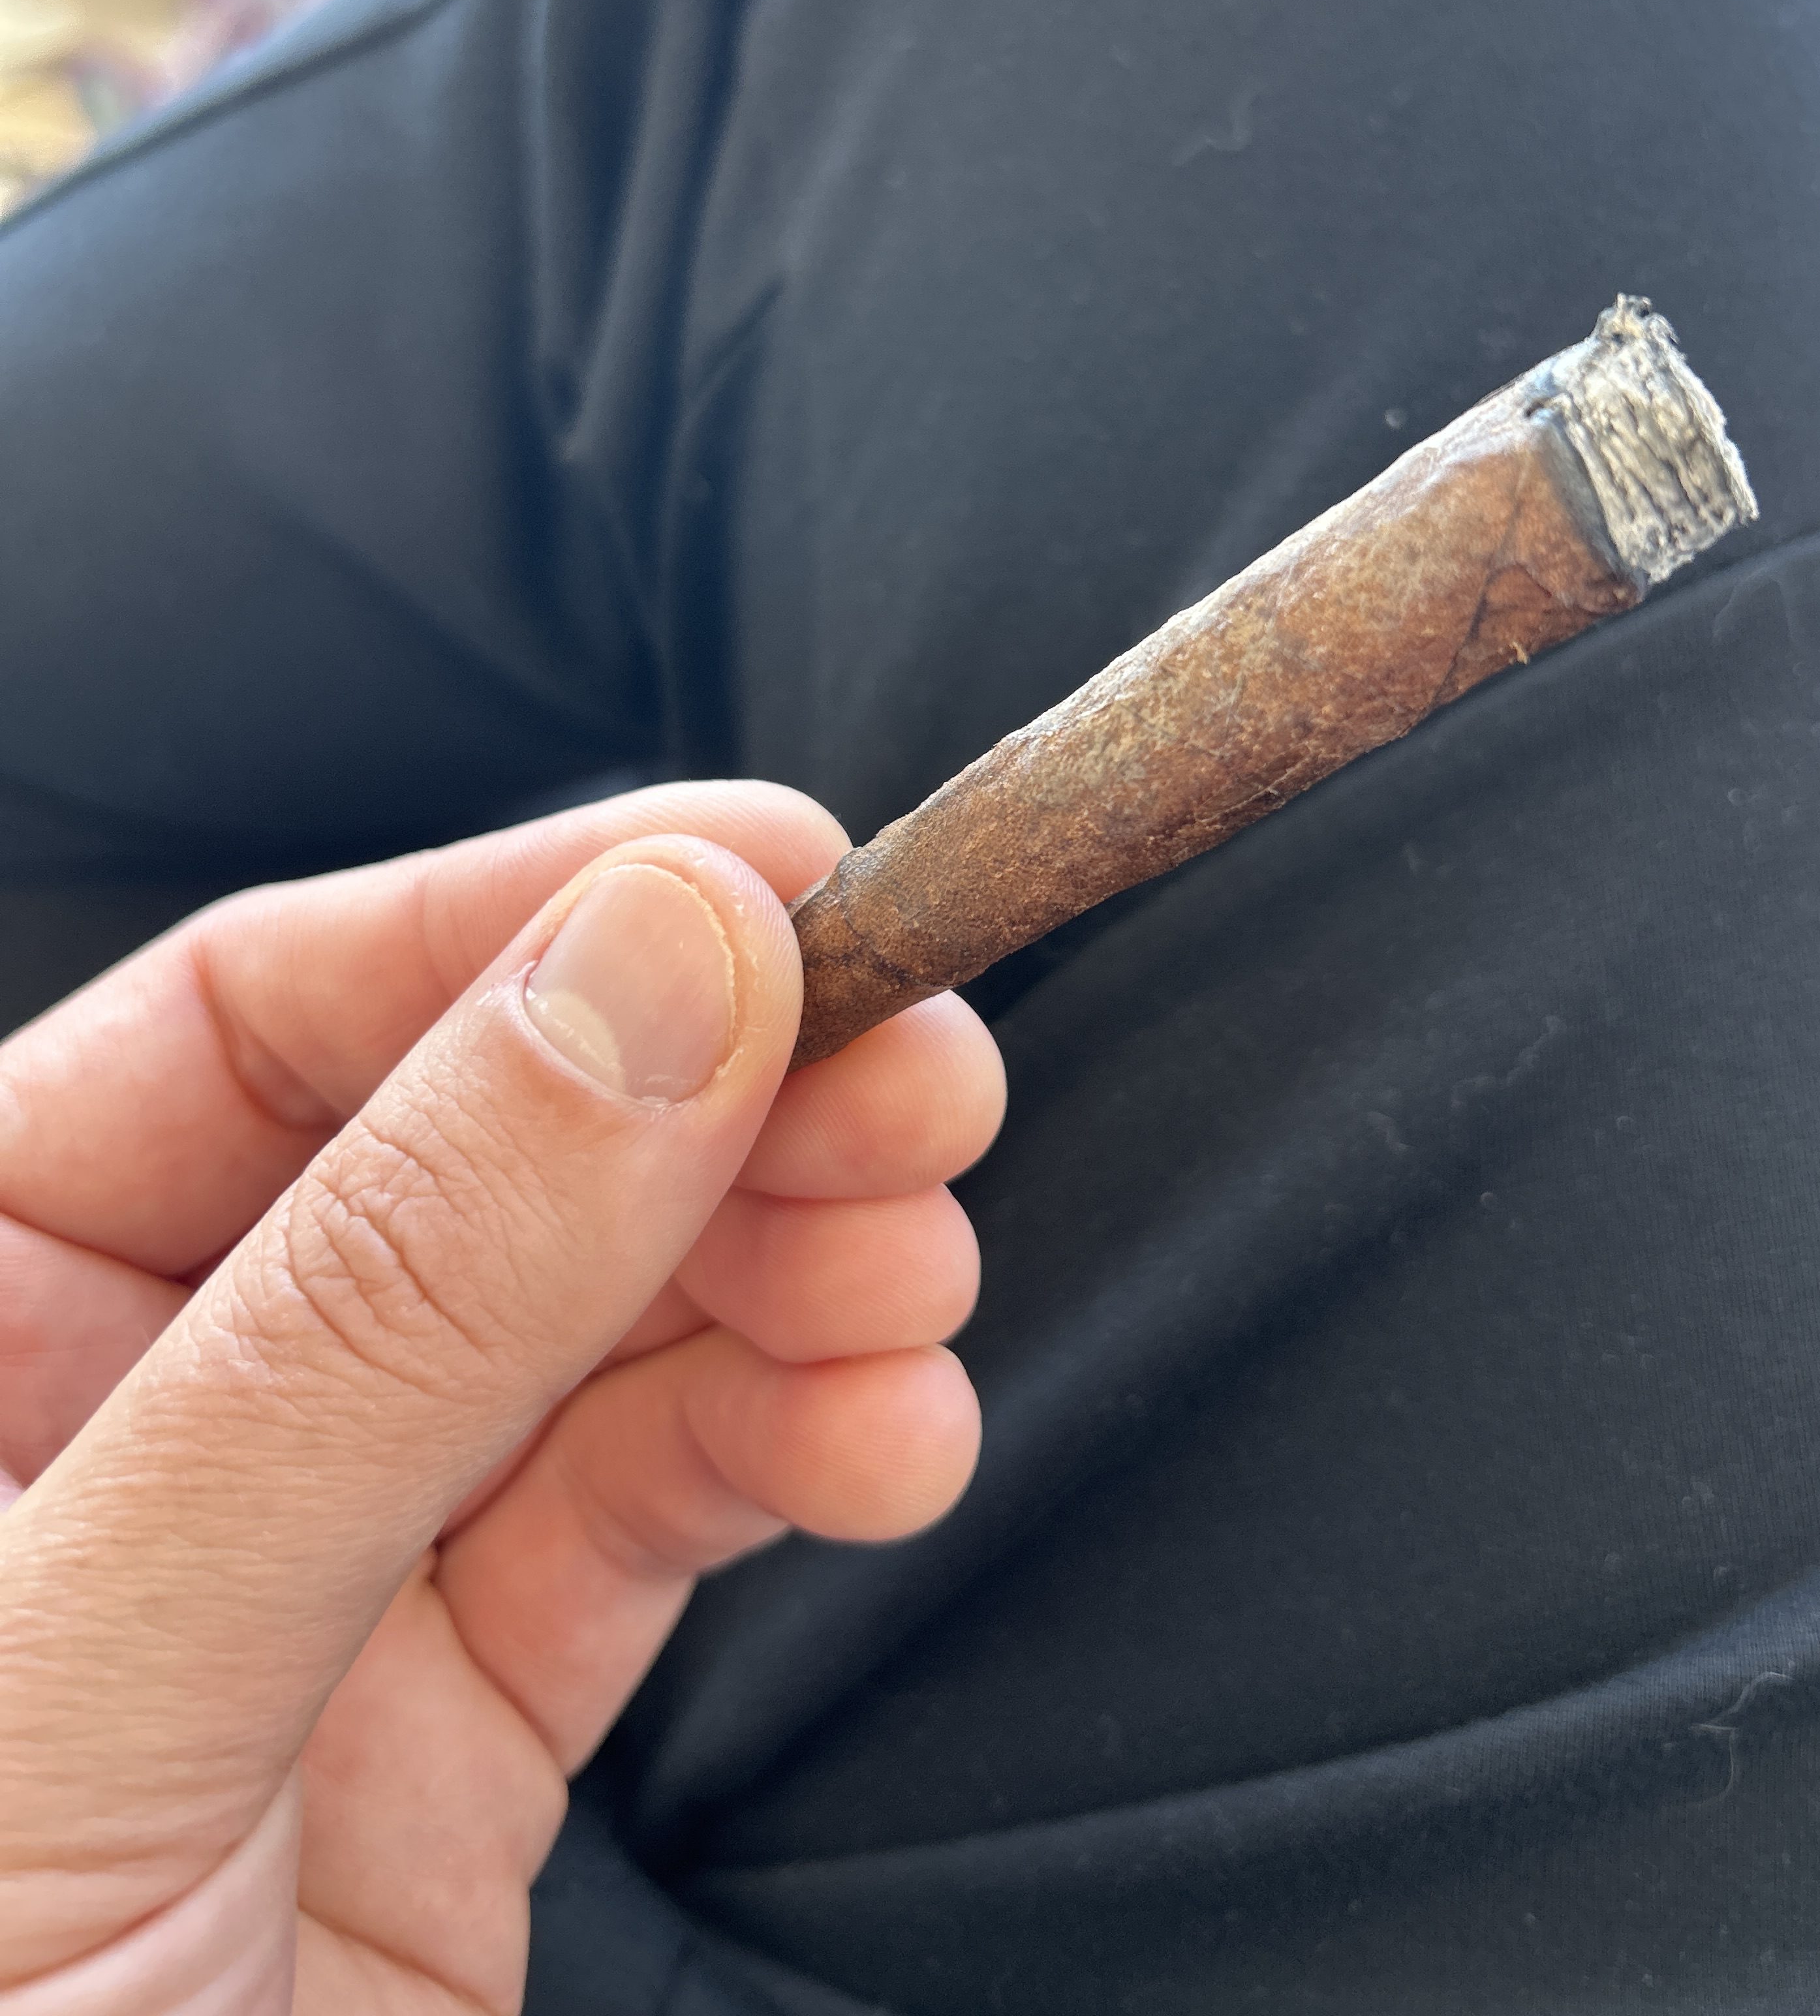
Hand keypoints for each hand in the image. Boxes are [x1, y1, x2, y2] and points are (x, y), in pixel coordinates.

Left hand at [0, 782, 1001, 2011]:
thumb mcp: (94, 1675)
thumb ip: (380, 1313)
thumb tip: (652, 967)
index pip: (260, 1019)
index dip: (526, 919)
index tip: (775, 881)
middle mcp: (114, 1422)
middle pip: (466, 1150)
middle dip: (709, 1099)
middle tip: (921, 1073)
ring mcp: (291, 1580)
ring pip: (587, 1330)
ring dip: (785, 1273)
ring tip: (923, 1272)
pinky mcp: (434, 1740)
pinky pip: (638, 1520)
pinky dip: (782, 1452)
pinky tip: (885, 1427)